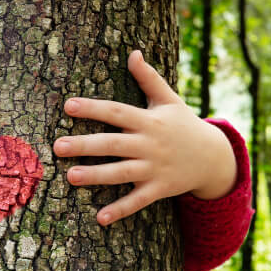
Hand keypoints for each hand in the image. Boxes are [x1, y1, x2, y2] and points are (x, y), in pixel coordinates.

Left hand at [53, 50, 236, 225]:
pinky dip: (120, 210)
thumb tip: (133, 52)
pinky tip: (99, 218)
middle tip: (57, 146)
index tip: (68, 105)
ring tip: (70, 177)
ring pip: (122, 173)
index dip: (93, 108)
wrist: (214, 157)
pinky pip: (138, 201)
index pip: (117, 112)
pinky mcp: (159, 189)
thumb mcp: (169, 100)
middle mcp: (150, 144)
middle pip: (113, 144)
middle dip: (85, 145)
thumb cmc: (183, 124)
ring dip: (96, 176)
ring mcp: (155, 168)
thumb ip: (149, 78)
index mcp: (149, 120)